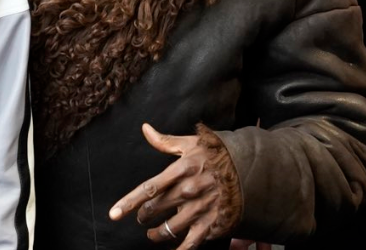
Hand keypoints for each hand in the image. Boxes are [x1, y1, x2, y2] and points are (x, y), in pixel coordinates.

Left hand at [109, 123, 241, 248]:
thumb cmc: (218, 153)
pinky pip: (191, 242)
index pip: (148, 189)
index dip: (129, 203)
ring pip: (169, 229)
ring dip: (157, 233)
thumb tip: (145, 128)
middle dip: (144, 216)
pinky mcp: (211, 223)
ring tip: (153, 233)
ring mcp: (200, 209)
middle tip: (142, 218)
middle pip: (156, 210)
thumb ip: (165, 140)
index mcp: (181, 170)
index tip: (114, 214)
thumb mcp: (192, 143)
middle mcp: (188, 191)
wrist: (251, 168)